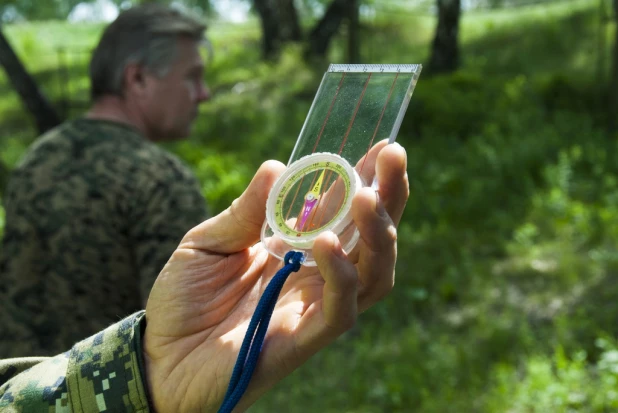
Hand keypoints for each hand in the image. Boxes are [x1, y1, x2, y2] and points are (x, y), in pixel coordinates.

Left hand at [143, 142, 408, 411]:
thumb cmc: (183, 301)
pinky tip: (325, 243)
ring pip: (373, 274)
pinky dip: (341, 275)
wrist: (160, 359)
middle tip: (393, 157)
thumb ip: (245, 211)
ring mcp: (314, 308)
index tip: (383, 146)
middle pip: (371, 239)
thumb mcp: (208, 242)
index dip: (367, 179)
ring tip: (366, 197)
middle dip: (389, 197)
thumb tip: (277, 166)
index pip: (343, 211)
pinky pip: (341, 309)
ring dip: (377, 234)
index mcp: (296, 249)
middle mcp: (315, 277)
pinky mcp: (305, 339)